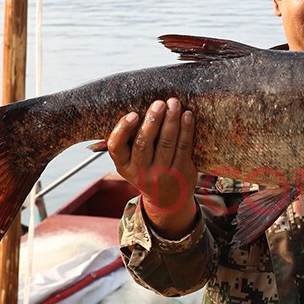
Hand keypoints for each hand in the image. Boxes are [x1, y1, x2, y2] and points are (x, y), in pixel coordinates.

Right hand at [108, 98, 198, 237]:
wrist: (168, 200)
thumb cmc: (148, 171)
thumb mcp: (132, 163)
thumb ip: (129, 142)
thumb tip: (129, 106)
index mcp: (124, 166)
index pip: (116, 147)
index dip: (123, 129)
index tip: (132, 114)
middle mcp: (141, 172)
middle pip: (144, 144)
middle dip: (152, 121)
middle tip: (159, 103)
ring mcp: (162, 174)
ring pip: (166, 144)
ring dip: (171, 121)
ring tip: (174, 104)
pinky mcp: (181, 172)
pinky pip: (184, 147)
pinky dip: (186, 129)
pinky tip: (187, 115)